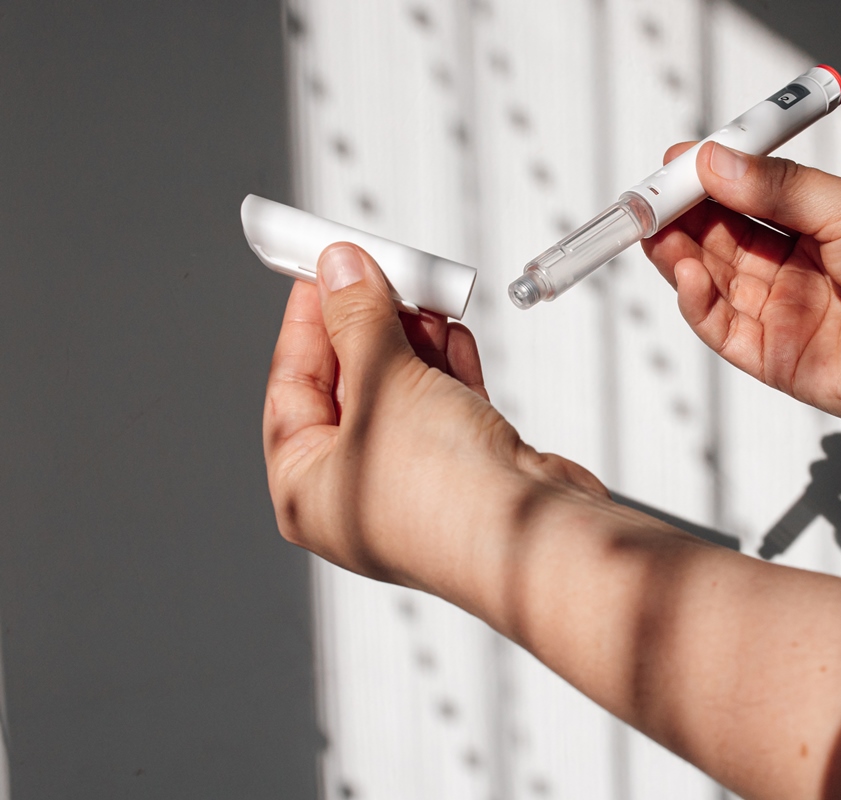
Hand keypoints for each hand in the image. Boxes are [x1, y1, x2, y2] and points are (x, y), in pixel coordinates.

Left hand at [262, 243, 602, 594]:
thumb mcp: (382, 383)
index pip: (291, 389)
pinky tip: (451, 331)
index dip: (305, 323)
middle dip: (368, 326)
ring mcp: (416, 484)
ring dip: (412, 340)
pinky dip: (448, 367)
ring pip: (403, 394)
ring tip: (422, 292)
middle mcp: (358, 492)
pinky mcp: (468, 472)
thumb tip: (340, 270)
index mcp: (308, 490)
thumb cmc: (442, 493)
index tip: (321, 273)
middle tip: (380, 272)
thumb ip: (358, 320)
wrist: (532, 538)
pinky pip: (446, 407)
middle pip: (349, 388)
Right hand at [642, 142, 840, 437]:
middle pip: (719, 240)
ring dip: (677, 255)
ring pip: (711, 281)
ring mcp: (781, 315)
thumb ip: (781, 190)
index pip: (746, 199)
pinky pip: (720, 328)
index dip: (709, 182)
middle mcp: (794, 271)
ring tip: (655, 229)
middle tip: (649, 197)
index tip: (678, 162)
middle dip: (681, 216)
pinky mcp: (773, 358)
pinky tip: (683, 272)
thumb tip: (720, 162)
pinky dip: (695, 300)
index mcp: (817, 227)